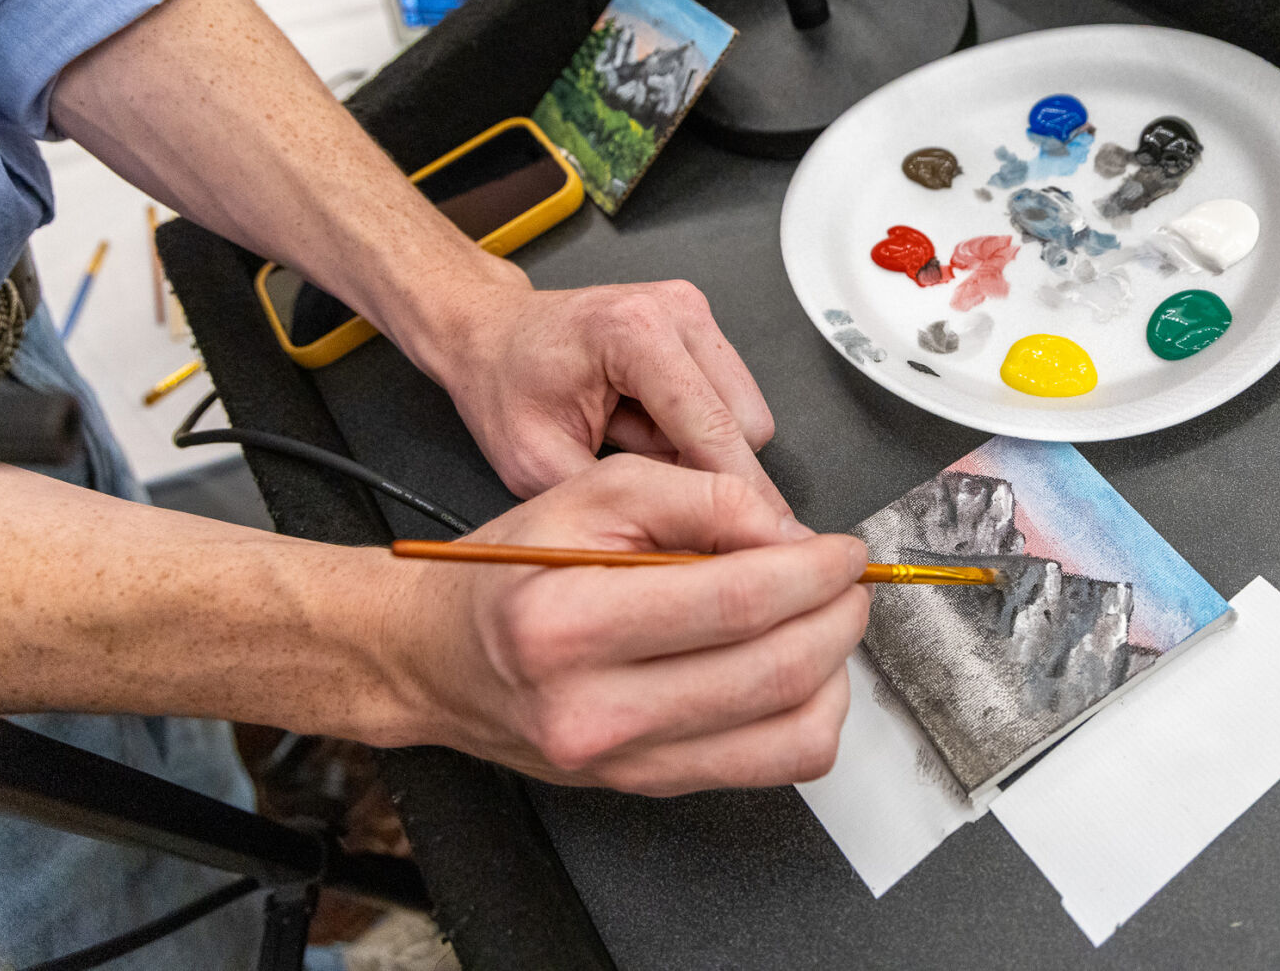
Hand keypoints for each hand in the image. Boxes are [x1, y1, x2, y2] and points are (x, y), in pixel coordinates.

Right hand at [392, 454, 869, 794]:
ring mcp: (622, 762)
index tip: (842, 552)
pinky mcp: (646, 786)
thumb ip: (699, 496)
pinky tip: (798, 672)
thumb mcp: (590, 494)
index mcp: (568, 624)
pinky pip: (770, 767)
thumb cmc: (504, 575)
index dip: (813, 572)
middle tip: (848, 582)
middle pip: (773, 671)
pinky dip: (810, 717)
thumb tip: (790, 533)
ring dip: (835, 671)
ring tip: (824, 622)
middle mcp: (593, 709)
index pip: (736, 602)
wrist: (432, 656)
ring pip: (789, 734)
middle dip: (838, 617)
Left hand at [438, 277, 785, 509]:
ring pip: (746, 415)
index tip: (756, 539)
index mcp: (634, 331)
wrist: (493, 335)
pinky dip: (696, 427)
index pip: (712, 427)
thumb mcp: (538, 464)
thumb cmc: (505, 386)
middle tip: (644, 476)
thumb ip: (619, 500)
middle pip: (745, 423)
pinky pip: (731, 400)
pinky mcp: (701, 326)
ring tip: (635, 439)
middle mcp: (674, 311)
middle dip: (709, 468)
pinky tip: (646, 422)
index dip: (737, 492)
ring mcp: (693, 312)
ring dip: (701, 447)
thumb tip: (680, 540)